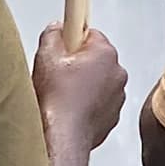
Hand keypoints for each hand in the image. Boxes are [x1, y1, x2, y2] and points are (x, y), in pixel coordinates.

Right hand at [34, 22, 128, 147]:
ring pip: (98, 80)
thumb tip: (56, 29)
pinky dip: (87, 103)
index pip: (90, 33)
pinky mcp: (112, 115)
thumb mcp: (46, 56)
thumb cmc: (58, 100)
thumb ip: (53, 33)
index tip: (63, 47)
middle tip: (58, 73)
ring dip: (83, 84)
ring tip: (62, 93)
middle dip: (78, 62)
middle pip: (95, 57)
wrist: (63, 136)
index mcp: (105, 53)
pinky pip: (99, 101)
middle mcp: (117, 73)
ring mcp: (117, 96)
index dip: (72, 39)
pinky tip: (70, 108)